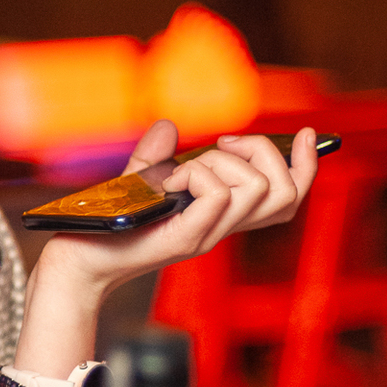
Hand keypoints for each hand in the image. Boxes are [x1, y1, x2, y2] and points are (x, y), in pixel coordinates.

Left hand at [49, 119, 318, 291]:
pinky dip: (198, 174)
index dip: (306, 168)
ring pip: (257, 188)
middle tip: (222, 144)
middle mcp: (222, 228)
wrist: (80, 260)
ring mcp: (208, 235)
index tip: (306, 134)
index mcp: (221, 215)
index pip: (287, 198)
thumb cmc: (111, 226)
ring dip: (222, 161)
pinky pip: (219, 196)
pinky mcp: (187, 238)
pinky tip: (170, 181)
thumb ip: (157, 156)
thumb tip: (169, 126)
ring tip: (184, 170)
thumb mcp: (139, 182)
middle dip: (264, 152)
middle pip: (285, 192)